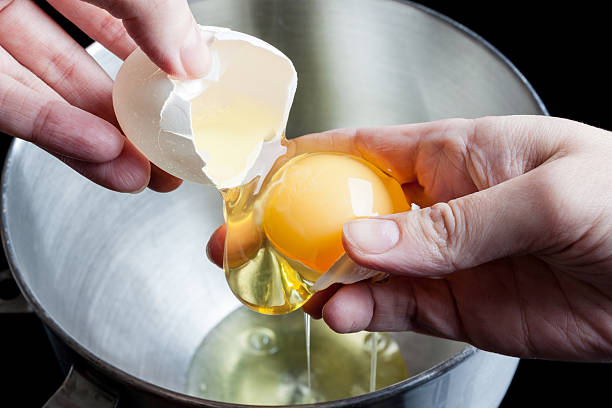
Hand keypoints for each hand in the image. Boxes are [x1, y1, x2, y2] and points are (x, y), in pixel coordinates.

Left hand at [0, 0, 210, 191]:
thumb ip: (149, 7)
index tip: (190, 93)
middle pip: (85, 61)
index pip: (122, 14)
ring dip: (97, 138)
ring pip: (47, 89)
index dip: (160, 56)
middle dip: (130, 115)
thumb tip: (194, 58)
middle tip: (165, 152)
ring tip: (139, 174)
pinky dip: (53, 130)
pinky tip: (97, 154)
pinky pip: (6, 99)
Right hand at [207, 115, 611, 360]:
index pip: (362, 148)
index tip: (261, 175)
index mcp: (454, 154)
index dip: (308, 158)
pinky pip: (393, 307)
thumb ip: (453, 223)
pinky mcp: (454, 307)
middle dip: (294, 226)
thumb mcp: (546, 197)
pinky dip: (360, 311)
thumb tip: (366, 238)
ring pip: (361, 267)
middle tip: (246, 243)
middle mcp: (437, 205)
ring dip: (319, 276)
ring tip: (286, 287)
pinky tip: (339, 312)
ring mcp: (441, 259)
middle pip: (347, 211)